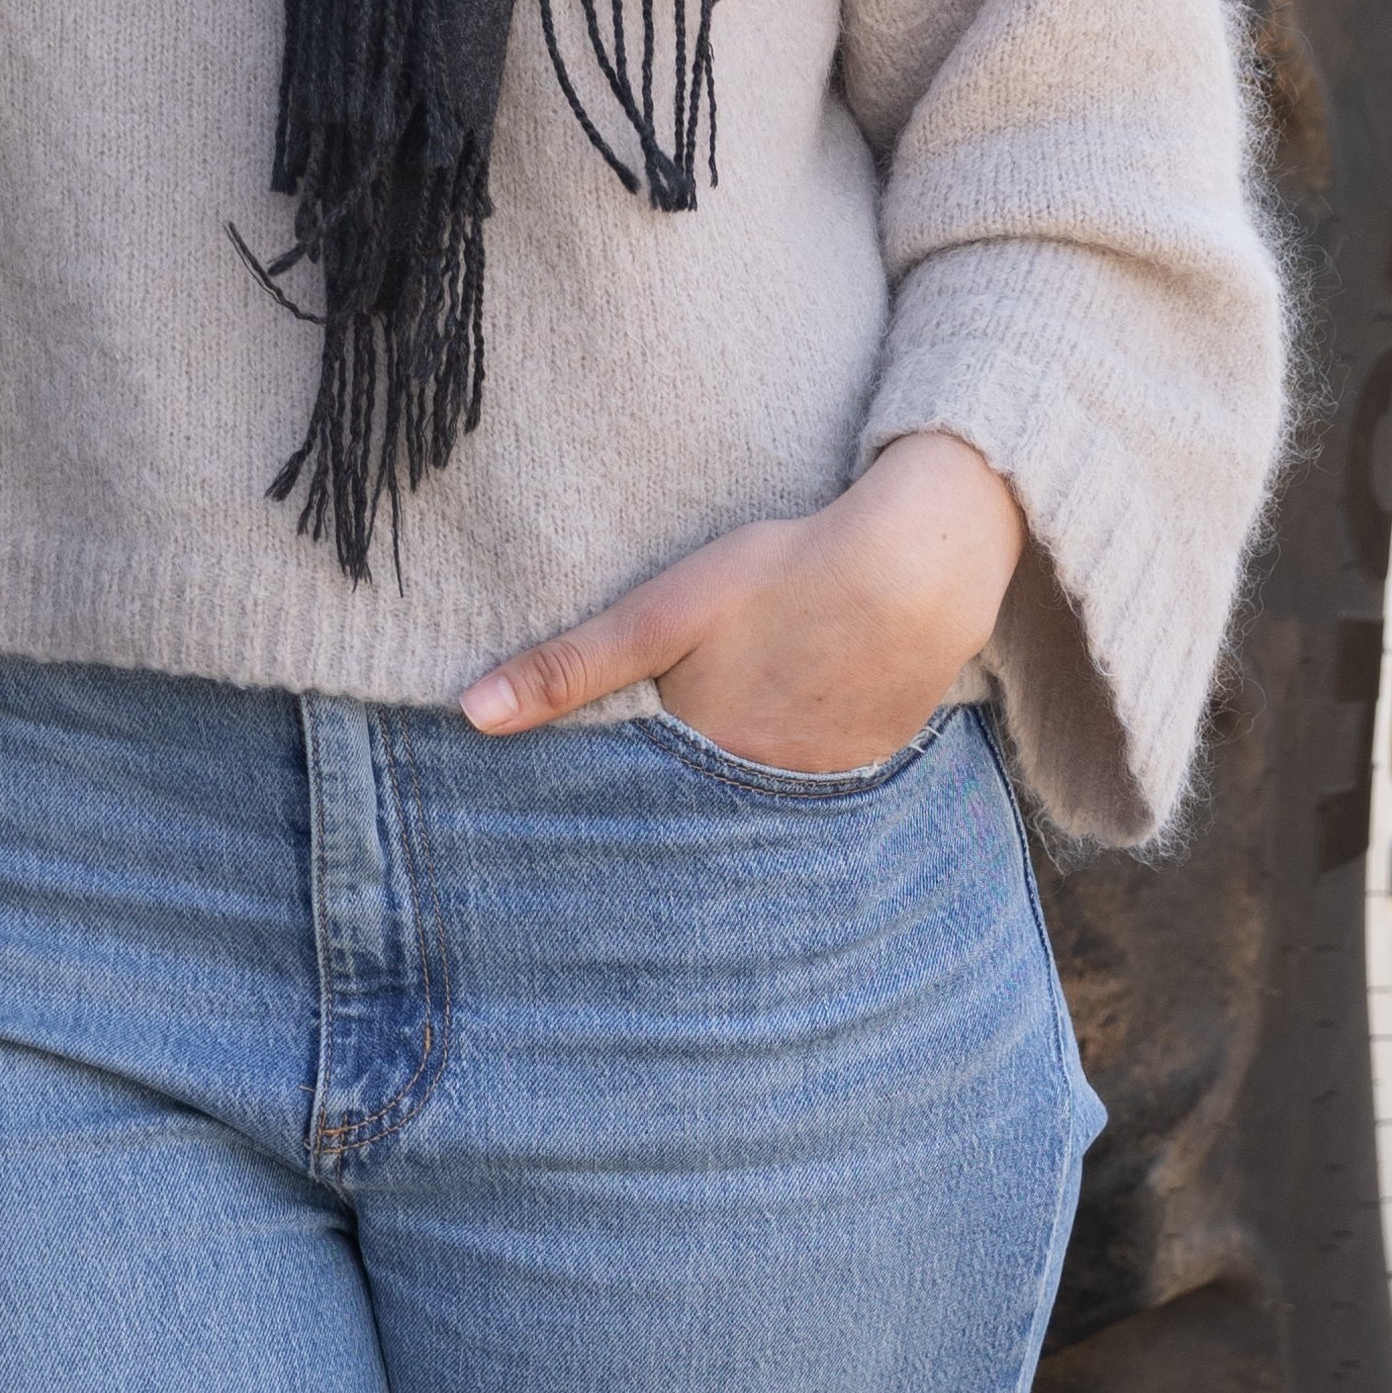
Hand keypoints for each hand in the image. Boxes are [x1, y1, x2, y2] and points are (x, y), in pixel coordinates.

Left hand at [455, 432, 1024, 774]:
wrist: (919, 569)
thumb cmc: (782, 577)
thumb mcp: (662, 612)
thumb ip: (569, 667)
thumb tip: (472, 714)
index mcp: (700, 762)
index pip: (626, 807)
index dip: (592, 808)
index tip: (552, 823)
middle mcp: (759, 796)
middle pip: (688, 816)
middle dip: (652, 816)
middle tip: (613, 822)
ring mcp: (819, 788)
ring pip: (745, 806)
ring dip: (716, 799)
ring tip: (688, 781)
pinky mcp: (862, 766)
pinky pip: (803, 791)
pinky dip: (776, 777)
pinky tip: (769, 742)